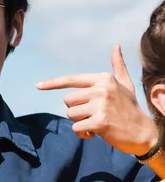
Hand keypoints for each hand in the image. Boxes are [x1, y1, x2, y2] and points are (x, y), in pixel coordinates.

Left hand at [36, 45, 157, 155]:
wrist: (143, 132)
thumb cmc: (130, 108)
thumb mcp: (125, 84)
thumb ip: (117, 66)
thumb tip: (116, 47)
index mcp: (104, 78)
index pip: (72, 79)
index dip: (53, 83)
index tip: (38, 86)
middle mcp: (102, 89)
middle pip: (67, 100)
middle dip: (75, 110)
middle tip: (91, 114)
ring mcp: (101, 105)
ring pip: (70, 114)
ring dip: (79, 122)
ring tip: (95, 123)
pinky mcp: (100, 122)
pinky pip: (76, 128)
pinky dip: (82, 133)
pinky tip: (95, 133)